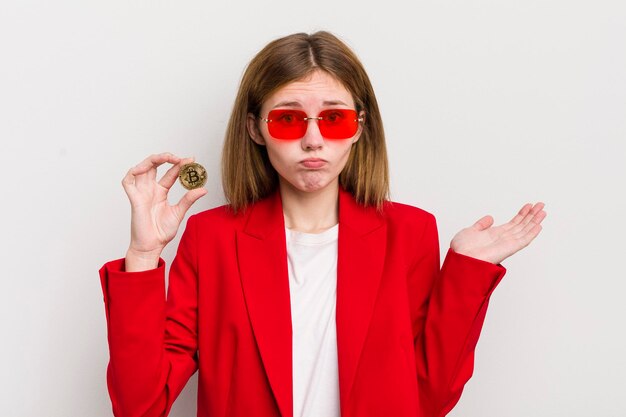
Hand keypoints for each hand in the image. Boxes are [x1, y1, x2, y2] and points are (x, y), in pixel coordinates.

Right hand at [122, 153, 207, 269]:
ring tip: (167, 158)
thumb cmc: (162, 232)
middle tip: (180, 158)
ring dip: (152, 160)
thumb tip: (203, 189)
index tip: (192, 159)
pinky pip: (128, 181)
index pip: (170, 173)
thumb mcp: (179, 212)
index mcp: (161, 192)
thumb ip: (188, 199)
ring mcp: (141, 192)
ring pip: (141, 168)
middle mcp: (150, 189)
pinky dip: (133, 171)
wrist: (152, 246)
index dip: (180, 165)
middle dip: (166, 157)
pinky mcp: (134, 199)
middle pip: (154, 165)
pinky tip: (144, 168)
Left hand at [450, 202, 546, 264]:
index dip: (521, 214)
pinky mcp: (509, 249)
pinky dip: (531, 233)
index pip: (513, 223)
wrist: (460, 259)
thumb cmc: (461, 250)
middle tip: (541, 204)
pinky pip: (523, 240)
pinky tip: (539, 225)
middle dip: (532, 215)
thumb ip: (481, 224)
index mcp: (495, 235)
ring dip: (535, 221)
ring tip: (543, 211)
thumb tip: (490, 218)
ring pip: (525, 230)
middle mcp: (503, 239)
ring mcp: (507, 244)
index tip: (529, 206)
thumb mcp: (470, 231)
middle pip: (522, 225)